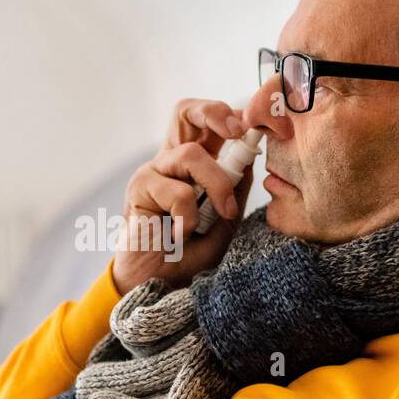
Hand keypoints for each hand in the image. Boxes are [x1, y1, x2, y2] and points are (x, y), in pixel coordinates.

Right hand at [112, 98, 255, 293]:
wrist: (158, 286)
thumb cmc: (189, 256)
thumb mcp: (224, 224)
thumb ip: (233, 193)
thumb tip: (247, 163)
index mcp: (194, 166)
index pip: (208, 124)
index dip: (232, 117)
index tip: (259, 128)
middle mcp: (171, 162)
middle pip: (185, 112)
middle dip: (214, 113)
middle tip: (238, 131)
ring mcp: (153, 173)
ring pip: (191, 155)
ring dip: (216, 185)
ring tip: (219, 214)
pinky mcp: (139, 190)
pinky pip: (178, 192)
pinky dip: (189, 217)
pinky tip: (180, 235)